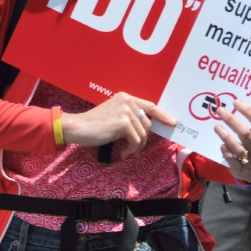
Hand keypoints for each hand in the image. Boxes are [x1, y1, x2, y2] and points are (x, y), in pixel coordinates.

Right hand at [61, 92, 176, 158]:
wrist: (78, 127)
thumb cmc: (94, 124)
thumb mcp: (113, 114)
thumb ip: (129, 116)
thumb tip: (148, 127)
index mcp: (125, 97)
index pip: (149, 106)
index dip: (162, 115)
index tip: (172, 123)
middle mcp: (127, 101)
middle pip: (147, 124)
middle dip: (142, 139)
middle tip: (133, 149)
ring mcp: (125, 111)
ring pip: (143, 134)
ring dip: (136, 147)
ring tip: (126, 152)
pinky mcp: (123, 123)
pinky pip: (136, 141)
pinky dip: (131, 150)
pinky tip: (122, 153)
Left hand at [213, 99, 250, 182]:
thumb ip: (248, 125)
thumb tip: (235, 105)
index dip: (248, 111)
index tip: (235, 102)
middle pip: (245, 133)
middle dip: (231, 120)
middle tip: (219, 110)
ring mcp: (249, 159)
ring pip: (238, 148)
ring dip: (226, 136)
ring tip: (216, 126)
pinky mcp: (239, 168)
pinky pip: (232, 160)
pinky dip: (226, 152)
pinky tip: (221, 145)